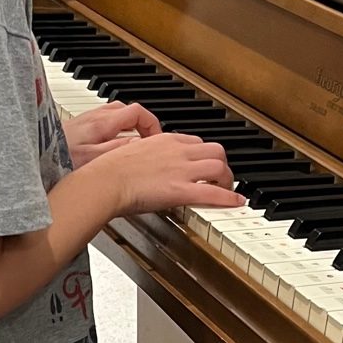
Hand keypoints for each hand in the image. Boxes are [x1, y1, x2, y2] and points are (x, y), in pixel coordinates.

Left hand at [64, 100, 161, 164]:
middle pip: (126, 110)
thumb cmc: (57, 161)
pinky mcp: (75, 128)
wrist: (31, 160)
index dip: (152, 124)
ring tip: (131, 143)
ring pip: (114, 115)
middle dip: (141, 123)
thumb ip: (119, 148)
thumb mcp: (94, 159)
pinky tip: (109, 146)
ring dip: (126, 125)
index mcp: (102, 123)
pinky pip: (101, 122)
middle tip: (147, 140)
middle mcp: (93, 117)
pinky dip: (112, 129)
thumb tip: (140, 142)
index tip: (157, 139)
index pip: (137, 112)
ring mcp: (84, 121)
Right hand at [96, 132, 243, 216]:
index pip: (195, 142)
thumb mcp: (130, 152)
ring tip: (227, 190)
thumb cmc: (110, 171)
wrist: (106, 181)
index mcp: (164, 140)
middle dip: (221, 164)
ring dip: (227, 180)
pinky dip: (229, 198)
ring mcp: (181, 170)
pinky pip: (213, 192)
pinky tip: (236, 203)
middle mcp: (177, 151)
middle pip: (214, 150)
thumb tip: (145, 163)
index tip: (202, 164)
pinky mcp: (181, 190)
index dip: (202, 155)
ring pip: (219, 167)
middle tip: (220, 177)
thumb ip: (144, 155)